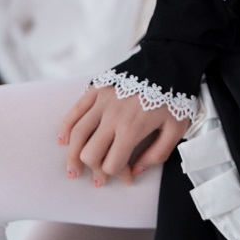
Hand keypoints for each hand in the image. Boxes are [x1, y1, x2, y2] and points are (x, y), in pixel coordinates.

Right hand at [58, 85, 190, 187]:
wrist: (168, 61)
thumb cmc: (174, 95)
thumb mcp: (176, 128)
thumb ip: (158, 154)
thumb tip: (136, 169)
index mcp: (132, 128)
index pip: (112, 163)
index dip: (119, 175)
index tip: (127, 176)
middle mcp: (112, 116)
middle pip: (90, 153)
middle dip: (95, 170)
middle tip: (100, 177)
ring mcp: (101, 102)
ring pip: (77, 135)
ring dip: (72, 157)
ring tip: (73, 170)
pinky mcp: (97, 89)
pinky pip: (75, 111)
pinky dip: (66, 128)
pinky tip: (63, 141)